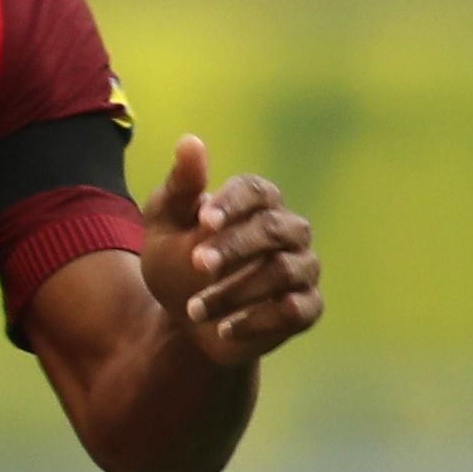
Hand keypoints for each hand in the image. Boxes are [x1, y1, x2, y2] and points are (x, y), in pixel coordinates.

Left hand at [148, 135, 320, 368]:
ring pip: (282, 271)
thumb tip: (190, 142)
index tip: (203, 220)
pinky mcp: (306, 307)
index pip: (256, 190)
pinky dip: (256, 320)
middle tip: (197, 265)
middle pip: (273, 229)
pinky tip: (223, 329)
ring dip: (234, 291)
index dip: (233, 203)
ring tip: (193, 309)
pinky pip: (293, 309)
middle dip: (234, 247)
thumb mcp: (165, 226)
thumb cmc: (177, 264)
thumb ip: (180, 188)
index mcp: (259, 202)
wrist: (185, 323)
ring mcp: (302, 268)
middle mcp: (288, 231)